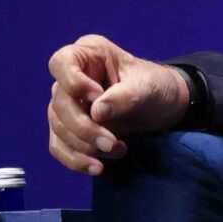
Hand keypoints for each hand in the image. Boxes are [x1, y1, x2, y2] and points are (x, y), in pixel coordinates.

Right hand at [46, 34, 191, 176]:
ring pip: (59, 128)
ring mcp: (67, 103)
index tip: (96, 97)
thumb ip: (124, 96)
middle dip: (84, 128)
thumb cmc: (156, 86)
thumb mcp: (148, 87)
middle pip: (60, 103)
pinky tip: (97, 167)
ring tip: (117, 150)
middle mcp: (71, 77)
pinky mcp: (68, 128)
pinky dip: (76, 159)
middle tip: (112, 142)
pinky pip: (60, 146)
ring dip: (85, 146)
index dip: (74, 83)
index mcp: (89, 54)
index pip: (61, 63)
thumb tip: (96, 113)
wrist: (163, 107)